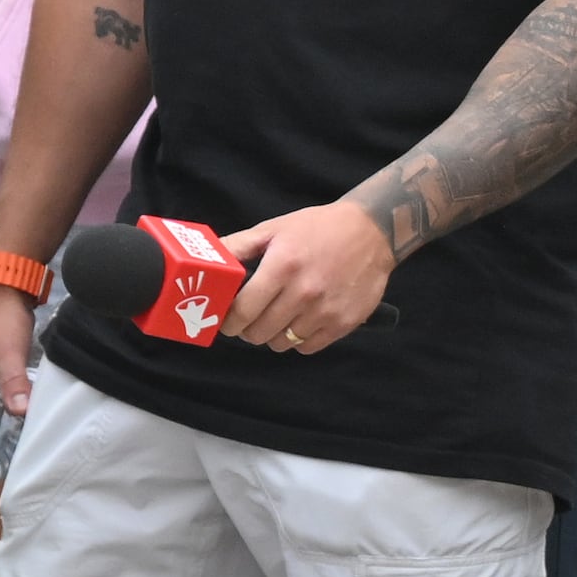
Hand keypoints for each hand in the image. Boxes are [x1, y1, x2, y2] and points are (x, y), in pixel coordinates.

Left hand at [215, 199, 394, 354]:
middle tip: (249, 320)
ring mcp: (326, 310)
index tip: (226, 320)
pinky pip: (308, 347)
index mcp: (282, 267)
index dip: (228, 321)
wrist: (372, 231)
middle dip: (247, 329)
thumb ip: (236, 247)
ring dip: (272, 335)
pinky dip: (297, 340)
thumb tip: (203, 261)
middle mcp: (304, 292)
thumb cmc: (316, 229)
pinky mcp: (345, 322)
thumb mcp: (273, 229)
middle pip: (259, 332)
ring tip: (275, 319)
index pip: (243, 311)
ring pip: (281, 343)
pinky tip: (297, 322)